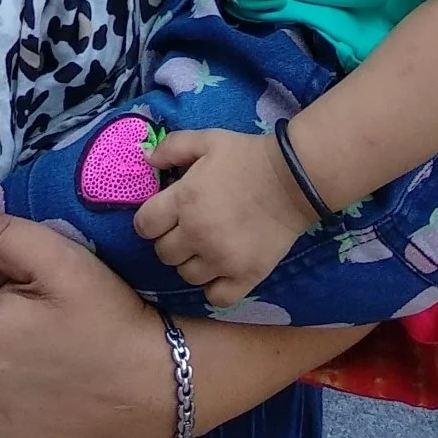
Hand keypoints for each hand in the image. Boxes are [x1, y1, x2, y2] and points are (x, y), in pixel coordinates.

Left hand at [135, 128, 316, 307]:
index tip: (161, 216)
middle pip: (163, 253)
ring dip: (190, 262)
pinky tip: (220, 271)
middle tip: (186, 229)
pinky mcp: (246, 276)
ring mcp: (221, 259)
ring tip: (204, 247)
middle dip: (169, 240)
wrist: (292, 179)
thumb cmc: (245, 157)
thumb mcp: (206, 140)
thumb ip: (172, 148)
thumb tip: (147, 161)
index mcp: (184, 201)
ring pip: (186, 275)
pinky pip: (217, 297)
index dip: (149, 221)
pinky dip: (214, 287)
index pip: (144, 226)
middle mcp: (197, 234)